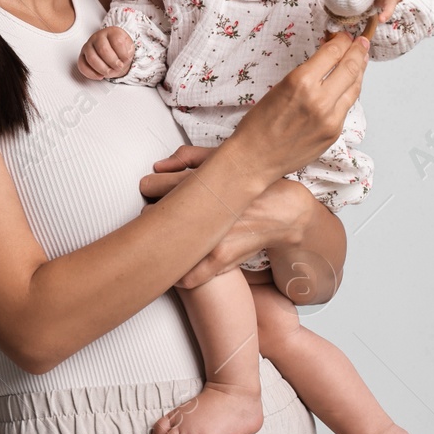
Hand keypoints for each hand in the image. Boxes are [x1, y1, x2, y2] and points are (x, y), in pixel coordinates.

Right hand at [77, 26, 134, 79]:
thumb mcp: (129, 47)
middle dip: (112, 62)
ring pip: (91, 58)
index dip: (123, 54)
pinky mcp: (82, 56)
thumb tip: (123, 60)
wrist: (113, 50)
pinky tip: (100, 76)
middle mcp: (98, 37)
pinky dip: (91, 73)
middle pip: (103, 49)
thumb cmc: (120, 48)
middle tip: (119, 67)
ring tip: (110, 73)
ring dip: (102, 69)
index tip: (126, 60)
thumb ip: (128, 52)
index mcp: (111, 32)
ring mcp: (88, 46)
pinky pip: (82, 65)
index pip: (117, 41)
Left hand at [140, 147, 316, 288]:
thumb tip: (157, 165)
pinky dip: (182, 277)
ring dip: (166, 248)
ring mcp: (212, 233)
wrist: (285, 210)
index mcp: (200, 181)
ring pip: (170, 246)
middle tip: (155, 221)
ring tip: (168, 246)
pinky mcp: (223, 255)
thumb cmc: (251, 184)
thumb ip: (188, 157)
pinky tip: (179, 273)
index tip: (150, 195)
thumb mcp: (223, 161)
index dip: (148, 191)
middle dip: (152, 219)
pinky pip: (191, 275)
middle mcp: (204, 206)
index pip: (153, 185)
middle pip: (155, 216)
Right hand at [221, 30, 369, 181]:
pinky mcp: (334, 132)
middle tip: (361, 42)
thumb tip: (326, 59)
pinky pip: (347, 106)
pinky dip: (350, 91)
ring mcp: (330, 118)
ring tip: (361, 59)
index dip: (342, 40)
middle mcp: (319, 99)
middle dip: (358, 51)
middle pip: (350, 67)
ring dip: (359, 70)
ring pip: (355, 87)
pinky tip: (349, 84)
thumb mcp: (279, 87)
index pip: (333, 52)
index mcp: (301, 82)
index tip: (344, 35)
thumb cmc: (259, 125)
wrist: (255, 158)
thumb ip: (307, 74)